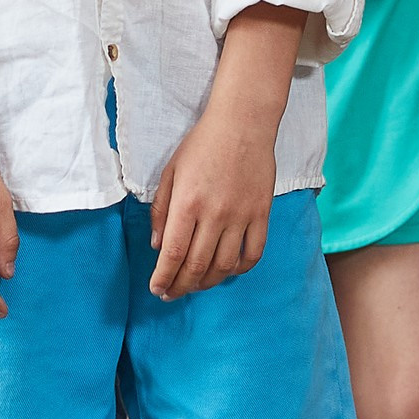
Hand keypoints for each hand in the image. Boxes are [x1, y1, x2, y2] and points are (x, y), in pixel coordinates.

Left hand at [149, 101, 275, 296]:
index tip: (157, 289)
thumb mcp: (170, 172)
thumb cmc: (201, 145)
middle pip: (197, 266)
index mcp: (187, 203)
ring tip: (195, 285)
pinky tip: (227, 271)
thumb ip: (162, 211)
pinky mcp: (261, 214)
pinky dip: (240, 269)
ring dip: (207, 282)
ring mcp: (241, 216)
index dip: (164, 277)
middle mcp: (214, 214)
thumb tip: (157, 246)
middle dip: (181, 286)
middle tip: (171, 294)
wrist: (242, 124)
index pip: (174, 254)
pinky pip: (253, 253)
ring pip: (224, 265)